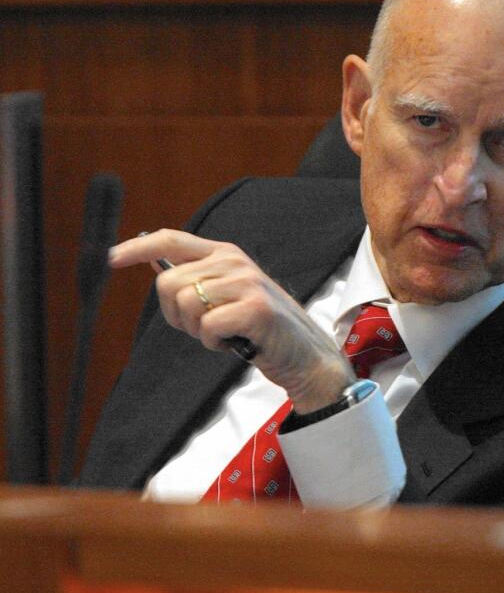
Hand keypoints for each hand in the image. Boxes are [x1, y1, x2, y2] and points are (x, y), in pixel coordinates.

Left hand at [110, 229, 353, 412]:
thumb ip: (196, 278)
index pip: (171, 239)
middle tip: (204, 328)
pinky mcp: (254, 308)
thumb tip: (154, 266)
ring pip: (184, 305)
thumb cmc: (259, 327)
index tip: (111, 259)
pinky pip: (206, 327)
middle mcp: (234, 261)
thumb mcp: (227, 294)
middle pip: (168, 283)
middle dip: (175, 315)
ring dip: (197, 331)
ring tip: (224, 333)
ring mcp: (246, 282)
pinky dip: (213, 343)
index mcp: (224, 253)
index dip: (137, 247)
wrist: (303, 352)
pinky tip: (234, 343)